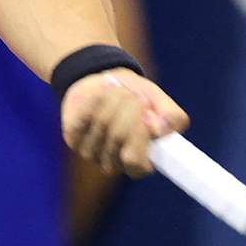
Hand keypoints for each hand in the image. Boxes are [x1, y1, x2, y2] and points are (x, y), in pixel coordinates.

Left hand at [61, 70, 188, 177]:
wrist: (106, 81)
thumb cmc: (138, 97)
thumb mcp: (160, 102)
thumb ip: (172, 117)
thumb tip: (159, 130)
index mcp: (140, 164)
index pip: (137, 164)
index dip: (141, 135)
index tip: (147, 114)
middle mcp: (115, 164)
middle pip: (120, 136)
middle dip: (129, 107)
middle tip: (134, 95)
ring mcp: (92, 153)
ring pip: (102, 124)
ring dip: (113, 99)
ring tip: (118, 91)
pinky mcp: (73, 137)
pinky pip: (83, 118)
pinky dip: (94, 100)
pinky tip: (99, 96)